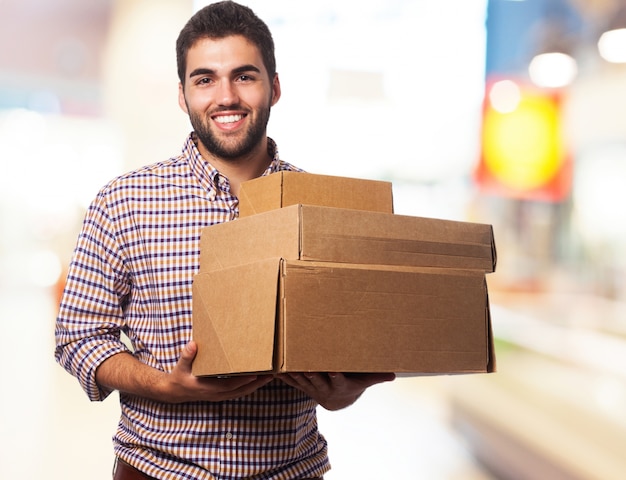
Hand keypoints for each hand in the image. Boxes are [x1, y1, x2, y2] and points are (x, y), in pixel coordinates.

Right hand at [163, 341, 273, 402]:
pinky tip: (258, 379)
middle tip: (271, 374)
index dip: (242, 381)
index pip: (229, 386)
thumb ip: (187, 356)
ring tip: (270, 376)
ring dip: (256, 385)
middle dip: (257, 383)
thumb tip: (193, 344)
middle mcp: (217, 394)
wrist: (174, 391)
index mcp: (208, 388)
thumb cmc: (179, 377)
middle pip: (241, 390)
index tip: (255, 375)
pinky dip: (249, 386)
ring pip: (242, 392)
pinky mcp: (222, 394)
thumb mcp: (180, 366)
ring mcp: (220, 395)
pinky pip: (239, 391)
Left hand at [278, 372, 395, 410]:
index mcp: (340, 385)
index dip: (335, 376)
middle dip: (312, 374)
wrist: (338, 401)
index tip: (332, 370)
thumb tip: (393, 375)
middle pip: (317, 381)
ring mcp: (312, 389)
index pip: (338, 380)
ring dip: (296, 375)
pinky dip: (284, 377)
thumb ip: (376, 377)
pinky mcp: (303, 387)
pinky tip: (276, 370)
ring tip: (288, 366)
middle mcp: (325, 388)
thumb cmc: (353, 385)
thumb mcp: (364, 381)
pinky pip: (292, 382)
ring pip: (303, 381)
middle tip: (306, 367)